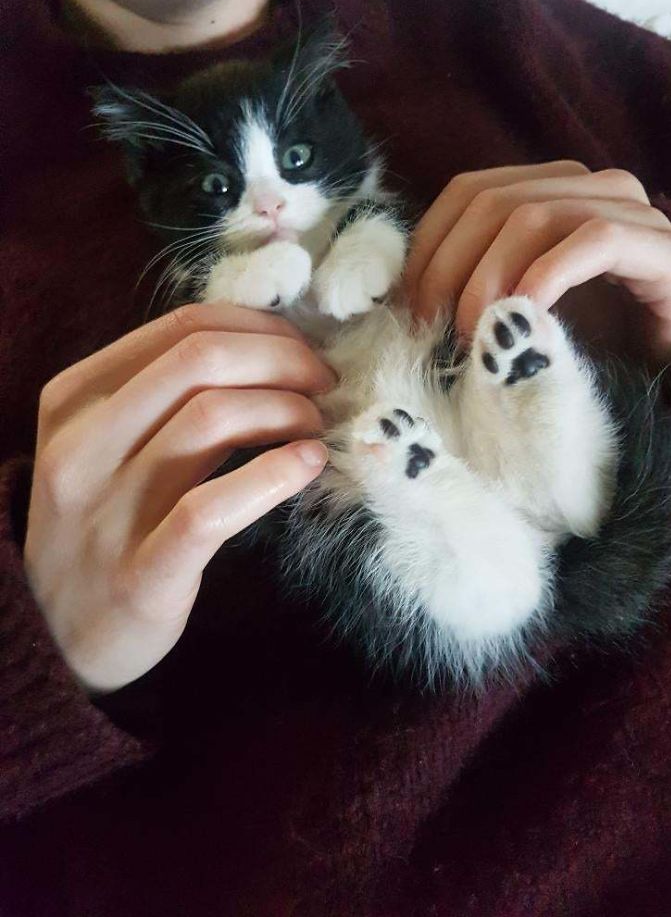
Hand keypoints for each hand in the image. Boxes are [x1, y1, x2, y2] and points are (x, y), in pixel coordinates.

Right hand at [24, 303, 334, 692]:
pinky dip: (273, 475)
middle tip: (324, 384)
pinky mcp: (142, 572)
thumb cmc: (101, 523)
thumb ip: (163, 394)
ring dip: (286, 410)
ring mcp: (107, 510)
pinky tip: (308, 465)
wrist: (55, 634)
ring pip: (211, 419)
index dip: (261, 328)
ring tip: (316, 427)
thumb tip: (265, 349)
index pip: (183, 327)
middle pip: (201, 360)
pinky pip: (213, 508)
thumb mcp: (106, 444)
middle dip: (284, 359)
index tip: (303, 350)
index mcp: (75, 399)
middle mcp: (82, 445)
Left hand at [406, 161, 670, 360]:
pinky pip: (593, 241)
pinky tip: (524, 316)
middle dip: (447, 269)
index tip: (407, 306)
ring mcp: (631, 212)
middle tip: (430, 330)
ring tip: (472, 335)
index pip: (466, 192)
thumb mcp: (514, 310)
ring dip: (487, 279)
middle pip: (490, 202)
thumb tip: (405, 300)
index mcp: (548, 190)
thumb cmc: (587, 344)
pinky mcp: (664, 251)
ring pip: (533, 215)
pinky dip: (547, 277)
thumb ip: (473, 288)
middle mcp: (589, 186)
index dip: (427, 245)